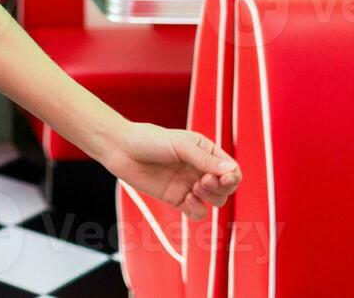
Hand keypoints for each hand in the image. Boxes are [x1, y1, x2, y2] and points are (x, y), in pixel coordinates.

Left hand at [102, 122, 240, 218]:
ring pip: (215, 201)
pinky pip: (197, 213)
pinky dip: (198, 210)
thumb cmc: (149, 140)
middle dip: (221, 188)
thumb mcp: (180, 145)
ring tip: (194, 188)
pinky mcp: (176, 199)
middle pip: (226, 188)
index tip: (222, 178)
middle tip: (203, 181)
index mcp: (205, 152)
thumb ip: (205, 160)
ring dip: (211, 198)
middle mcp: (199, 169)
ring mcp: (189, 185)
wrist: (121, 149)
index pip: (231, 170)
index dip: (232, 177)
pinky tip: (188, 199)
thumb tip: (232, 171)